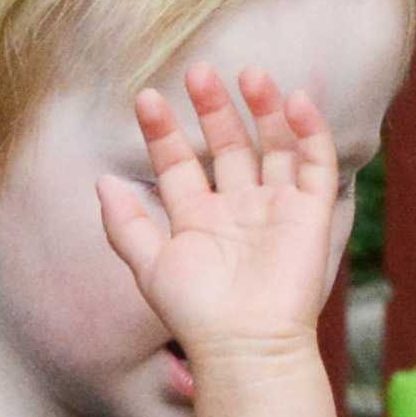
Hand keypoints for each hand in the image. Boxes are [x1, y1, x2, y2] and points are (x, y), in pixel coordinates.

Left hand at [91, 64, 348, 376]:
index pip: (179, 164)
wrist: (245, 344)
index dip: (164, 131)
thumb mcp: (149, 265)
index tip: (145, 99)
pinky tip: (293, 100)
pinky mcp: (311, 212)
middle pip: (227, 145)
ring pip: (272, 145)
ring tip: (246, 74)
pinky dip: (308, 131)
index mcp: (197, 219)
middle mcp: (237, 209)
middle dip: (214, 109)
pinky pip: (314, 162)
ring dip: (262, 109)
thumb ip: (125, 225)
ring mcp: (275, 208)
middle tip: (197, 72)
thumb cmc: (195, 313)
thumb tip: (101, 182)